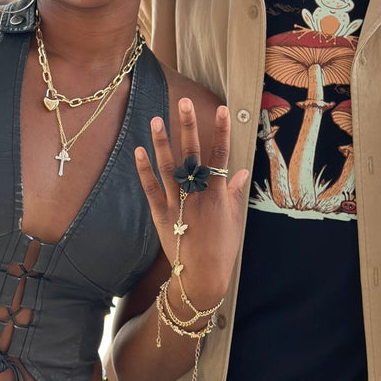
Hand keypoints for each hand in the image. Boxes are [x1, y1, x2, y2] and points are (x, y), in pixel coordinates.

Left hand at [134, 98, 248, 309]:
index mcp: (216, 195)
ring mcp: (177, 204)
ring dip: (162, 142)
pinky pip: (150, 188)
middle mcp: (196, 195)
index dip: (222, 131)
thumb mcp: (234, 218)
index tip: (223, 109)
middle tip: (185, 102)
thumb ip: (234, 192)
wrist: (201, 278)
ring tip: (156, 119)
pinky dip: (144, 170)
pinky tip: (139, 150)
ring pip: (168, 167)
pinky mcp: (160, 214)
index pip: (220, 155)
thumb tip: (241, 171)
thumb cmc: (222, 247)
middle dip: (188, 126)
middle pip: (192, 154)